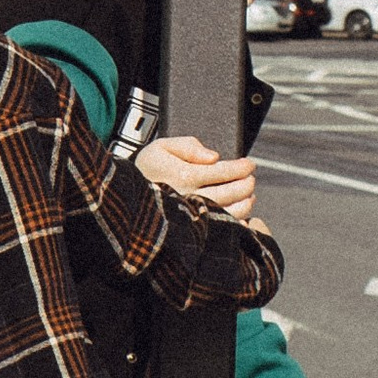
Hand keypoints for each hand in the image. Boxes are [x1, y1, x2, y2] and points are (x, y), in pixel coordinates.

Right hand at [137, 130, 257, 222]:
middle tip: (250, 178)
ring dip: (244, 204)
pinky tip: (240, 218)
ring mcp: (190, 217)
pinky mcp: (191, 231)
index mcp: (182, 176)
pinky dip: (235, 226)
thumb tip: (213, 156)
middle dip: (245, 185)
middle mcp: (188, 198)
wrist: (127, 195)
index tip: (249, 164)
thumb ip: (187, 146)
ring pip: (227, 214)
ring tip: (248, 195)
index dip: (240, 168)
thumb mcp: (161, 147)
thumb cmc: (146, 170)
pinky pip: (219, 231)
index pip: (221, 171)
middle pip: (228, 193)